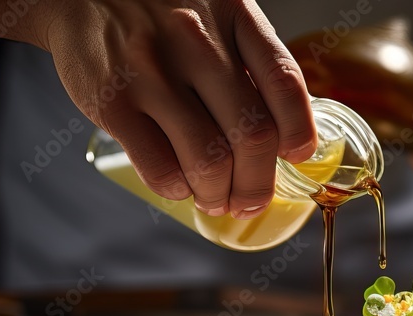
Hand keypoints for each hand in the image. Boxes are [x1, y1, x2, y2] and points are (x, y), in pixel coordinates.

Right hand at [45, 0, 316, 217]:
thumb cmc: (160, 14)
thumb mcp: (216, 14)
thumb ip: (249, 61)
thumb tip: (285, 132)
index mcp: (234, 16)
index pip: (285, 82)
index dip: (299, 131)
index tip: (298, 155)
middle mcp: (198, 42)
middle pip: (253, 133)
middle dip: (258, 183)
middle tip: (251, 199)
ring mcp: (153, 72)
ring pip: (210, 159)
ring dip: (219, 194)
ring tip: (216, 199)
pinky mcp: (113, 102)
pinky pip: (160, 167)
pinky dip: (179, 188)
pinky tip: (181, 184)